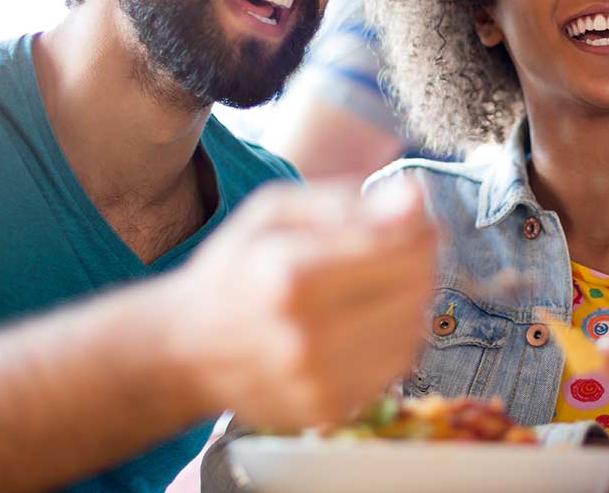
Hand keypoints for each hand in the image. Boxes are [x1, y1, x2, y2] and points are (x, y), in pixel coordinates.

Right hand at [167, 178, 437, 430]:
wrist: (186, 351)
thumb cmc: (235, 269)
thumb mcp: (275, 212)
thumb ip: (348, 201)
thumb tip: (416, 197)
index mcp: (291, 273)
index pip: (400, 248)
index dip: (422, 229)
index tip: (417, 222)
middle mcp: (307, 334)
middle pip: (415, 288)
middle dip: (420, 262)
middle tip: (402, 250)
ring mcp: (319, 380)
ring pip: (413, 329)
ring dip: (412, 301)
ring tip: (379, 286)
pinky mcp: (329, 410)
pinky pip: (396, 366)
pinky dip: (394, 338)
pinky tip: (366, 322)